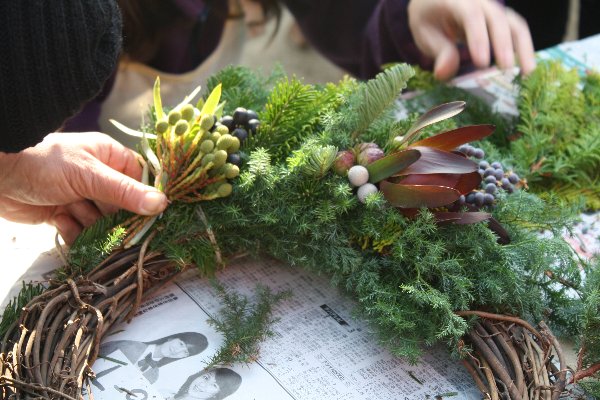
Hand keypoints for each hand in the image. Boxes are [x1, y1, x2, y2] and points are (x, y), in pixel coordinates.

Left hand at [0, 132, 167, 243]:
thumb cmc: (44, 165)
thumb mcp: (89, 176)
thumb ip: (126, 192)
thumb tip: (162, 204)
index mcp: (110, 157)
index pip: (140, 181)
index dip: (143, 199)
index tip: (148, 218)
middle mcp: (99, 176)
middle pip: (122, 206)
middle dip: (111, 217)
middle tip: (103, 221)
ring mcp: (82, 195)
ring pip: (101, 221)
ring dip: (88, 224)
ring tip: (70, 211)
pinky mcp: (65, 213)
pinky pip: (82, 231)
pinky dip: (73, 232)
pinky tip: (59, 221)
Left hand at [408, 0, 535, 79]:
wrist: (434, 3)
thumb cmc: (429, 19)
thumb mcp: (425, 34)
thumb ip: (438, 51)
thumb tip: (444, 73)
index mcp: (456, 0)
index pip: (471, 15)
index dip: (479, 38)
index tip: (481, 63)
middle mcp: (479, 1)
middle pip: (498, 18)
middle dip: (504, 44)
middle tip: (505, 69)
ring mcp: (493, 9)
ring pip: (514, 23)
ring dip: (523, 47)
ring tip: (526, 72)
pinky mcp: (502, 19)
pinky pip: (516, 31)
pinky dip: (523, 48)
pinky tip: (525, 68)